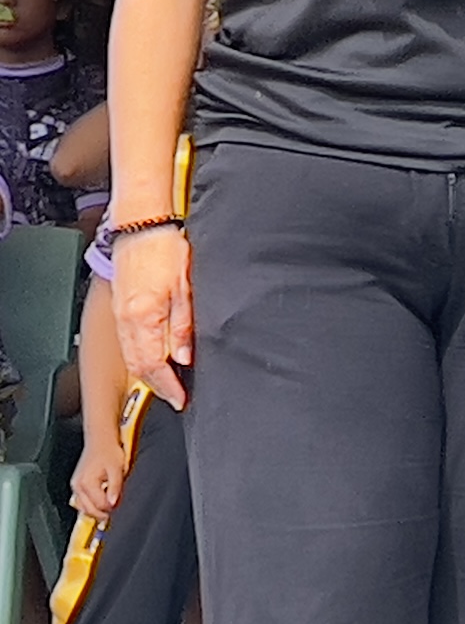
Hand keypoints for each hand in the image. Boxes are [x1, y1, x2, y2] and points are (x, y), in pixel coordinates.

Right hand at [69, 421, 128, 522]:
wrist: (100, 440)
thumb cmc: (109, 451)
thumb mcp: (117, 469)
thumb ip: (115, 487)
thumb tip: (113, 504)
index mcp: (87, 483)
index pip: (98, 505)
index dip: (111, 507)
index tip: (119, 503)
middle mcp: (77, 486)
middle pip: (88, 510)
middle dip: (102, 512)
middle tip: (115, 508)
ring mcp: (75, 486)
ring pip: (83, 508)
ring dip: (96, 510)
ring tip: (108, 505)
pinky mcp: (76, 485)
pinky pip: (82, 501)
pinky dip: (91, 504)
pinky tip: (100, 501)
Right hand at [112, 229, 192, 409]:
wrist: (142, 224)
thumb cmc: (166, 248)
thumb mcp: (185, 288)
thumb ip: (183, 326)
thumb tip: (183, 357)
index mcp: (144, 317)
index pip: (153, 364)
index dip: (167, 386)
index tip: (181, 399)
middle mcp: (127, 320)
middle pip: (138, 364)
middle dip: (157, 385)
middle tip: (176, 396)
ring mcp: (120, 314)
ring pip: (130, 355)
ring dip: (147, 373)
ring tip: (167, 383)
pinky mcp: (119, 306)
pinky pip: (127, 341)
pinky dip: (138, 356)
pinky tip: (152, 358)